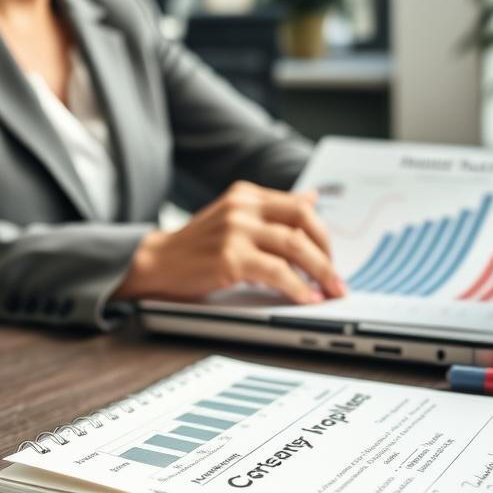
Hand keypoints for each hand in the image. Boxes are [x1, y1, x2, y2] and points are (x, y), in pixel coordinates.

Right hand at [113, 181, 345, 303]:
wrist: (156, 262)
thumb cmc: (197, 246)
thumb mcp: (235, 216)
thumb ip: (271, 208)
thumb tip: (313, 197)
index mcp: (247, 194)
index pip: (300, 207)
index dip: (323, 235)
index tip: (333, 258)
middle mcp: (243, 207)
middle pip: (303, 222)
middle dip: (327, 253)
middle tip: (337, 278)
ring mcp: (236, 231)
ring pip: (295, 246)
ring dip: (320, 272)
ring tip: (330, 291)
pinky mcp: (230, 258)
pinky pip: (277, 272)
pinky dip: (298, 287)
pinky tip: (306, 298)